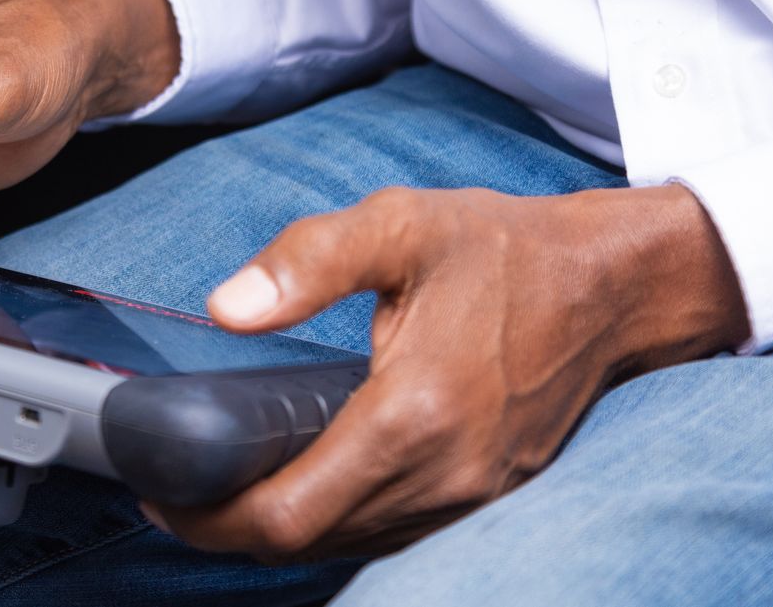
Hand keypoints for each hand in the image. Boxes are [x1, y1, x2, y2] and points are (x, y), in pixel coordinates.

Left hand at [145, 184, 749, 560]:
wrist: (611, 287)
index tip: (162, 490)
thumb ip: (308, 260)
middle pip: (310, 544)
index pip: (288, 514)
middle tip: (177, 487)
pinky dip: (336, 521)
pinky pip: (391, 534)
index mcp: (414, 416)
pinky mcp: (484, 497)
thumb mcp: (401, 225)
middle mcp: (444, 475)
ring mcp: (470, 497)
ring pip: (351, 547)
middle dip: (231, 527)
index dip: (211, 518)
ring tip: (225, 484)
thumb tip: (226, 307)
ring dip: (282, 529)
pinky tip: (303, 482)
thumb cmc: (504, 251)